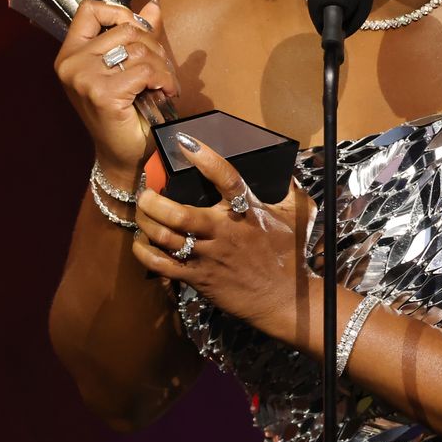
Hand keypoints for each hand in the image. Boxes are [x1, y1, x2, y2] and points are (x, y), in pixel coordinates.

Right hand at [54, 0, 179, 176]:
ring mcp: (83, 78)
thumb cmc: (126, 114)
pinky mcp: (102, 93)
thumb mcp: (128, 68)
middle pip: (125, 28)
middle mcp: (71, 64)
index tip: (139, 31)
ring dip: (162, 65)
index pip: (89, 10)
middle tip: (161, 68)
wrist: (124, 156)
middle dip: (153, 45)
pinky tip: (166, 92)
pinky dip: (164, 79)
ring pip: (139, 48)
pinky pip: (145, 70)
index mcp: (71, 54)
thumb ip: (137, 36)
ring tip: (164, 82)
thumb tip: (153, 6)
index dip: (120, 13)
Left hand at [131, 135, 317, 338]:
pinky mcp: (200, 278)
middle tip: (145, 192)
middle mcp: (225, 231)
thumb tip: (286, 169)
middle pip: (181, 213)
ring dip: (147, 223)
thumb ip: (290, 189)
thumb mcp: (300, 215)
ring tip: (140, 212)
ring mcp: (210, 256)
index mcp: (248, 211)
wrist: (287, 300)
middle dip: (155, 201)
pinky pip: (164, 266)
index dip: (205, 158)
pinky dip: (146, 253)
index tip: (184, 142)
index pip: (225, 177)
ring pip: (167, 237)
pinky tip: (140, 243)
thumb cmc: (293, 256)